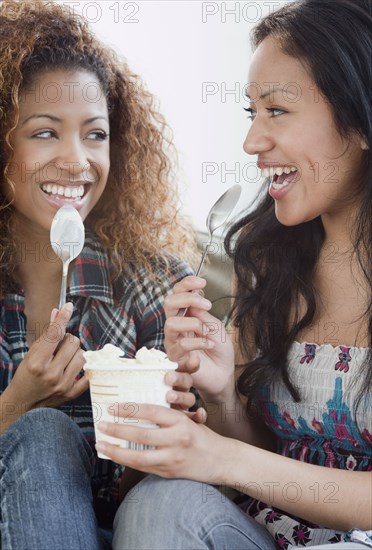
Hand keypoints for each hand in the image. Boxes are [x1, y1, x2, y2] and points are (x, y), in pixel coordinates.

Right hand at [8, 303, 87, 409]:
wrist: (23, 402)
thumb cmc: (27, 374)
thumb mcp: (32, 353)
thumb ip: (47, 333)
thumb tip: (58, 312)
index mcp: (37, 363)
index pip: (55, 334)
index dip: (62, 318)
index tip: (68, 307)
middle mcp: (51, 374)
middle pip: (73, 342)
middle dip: (68, 340)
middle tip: (60, 347)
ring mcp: (62, 385)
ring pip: (82, 355)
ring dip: (76, 354)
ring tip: (65, 359)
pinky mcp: (71, 394)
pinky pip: (89, 373)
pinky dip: (84, 368)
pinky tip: (74, 368)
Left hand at [96, 403, 225, 482]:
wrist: (223, 460)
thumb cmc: (202, 437)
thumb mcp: (187, 420)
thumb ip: (166, 418)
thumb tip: (136, 413)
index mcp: (180, 421)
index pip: (151, 411)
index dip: (130, 409)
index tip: (113, 407)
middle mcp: (176, 439)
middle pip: (140, 434)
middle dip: (117, 430)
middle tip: (101, 425)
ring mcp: (172, 458)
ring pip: (138, 456)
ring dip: (116, 451)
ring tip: (102, 444)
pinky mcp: (169, 472)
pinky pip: (144, 467)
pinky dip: (128, 462)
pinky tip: (116, 456)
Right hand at [164, 276, 234, 399]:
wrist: (224, 374)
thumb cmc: (219, 350)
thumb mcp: (215, 326)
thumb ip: (203, 314)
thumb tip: (193, 301)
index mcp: (186, 314)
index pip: (178, 293)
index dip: (186, 284)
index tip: (202, 282)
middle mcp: (177, 325)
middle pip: (168, 303)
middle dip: (187, 298)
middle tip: (206, 304)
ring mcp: (174, 341)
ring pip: (170, 324)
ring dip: (192, 322)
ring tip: (206, 329)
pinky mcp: (175, 358)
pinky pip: (181, 345)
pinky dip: (198, 341)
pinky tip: (209, 344)